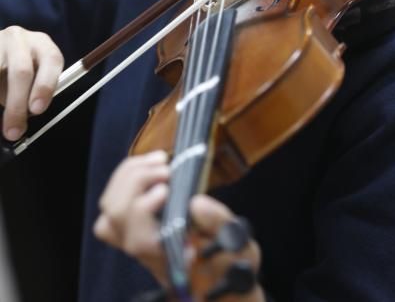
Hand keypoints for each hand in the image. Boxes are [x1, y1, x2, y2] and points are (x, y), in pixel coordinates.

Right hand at [0, 26, 63, 140]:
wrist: (0, 48)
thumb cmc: (22, 68)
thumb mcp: (35, 74)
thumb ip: (35, 92)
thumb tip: (26, 118)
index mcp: (43, 44)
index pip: (51, 60)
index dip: (45, 85)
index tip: (37, 109)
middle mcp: (21, 38)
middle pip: (21, 71)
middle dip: (17, 104)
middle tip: (13, 131)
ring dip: (1, 98)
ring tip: (3, 119)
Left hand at [94, 151, 264, 300]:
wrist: (219, 277)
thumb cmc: (231, 266)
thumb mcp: (240, 249)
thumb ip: (220, 226)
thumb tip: (197, 203)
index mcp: (168, 261)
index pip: (139, 241)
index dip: (144, 211)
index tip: (167, 191)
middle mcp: (145, 252)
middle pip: (118, 217)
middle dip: (138, 183)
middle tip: (167, 170)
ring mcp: (135, 237)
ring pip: (110, 207)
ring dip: (132, 175)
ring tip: (161, 161)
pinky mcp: (133, 222)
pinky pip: (113, 198)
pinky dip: (127, 174)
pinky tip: (152, 163)